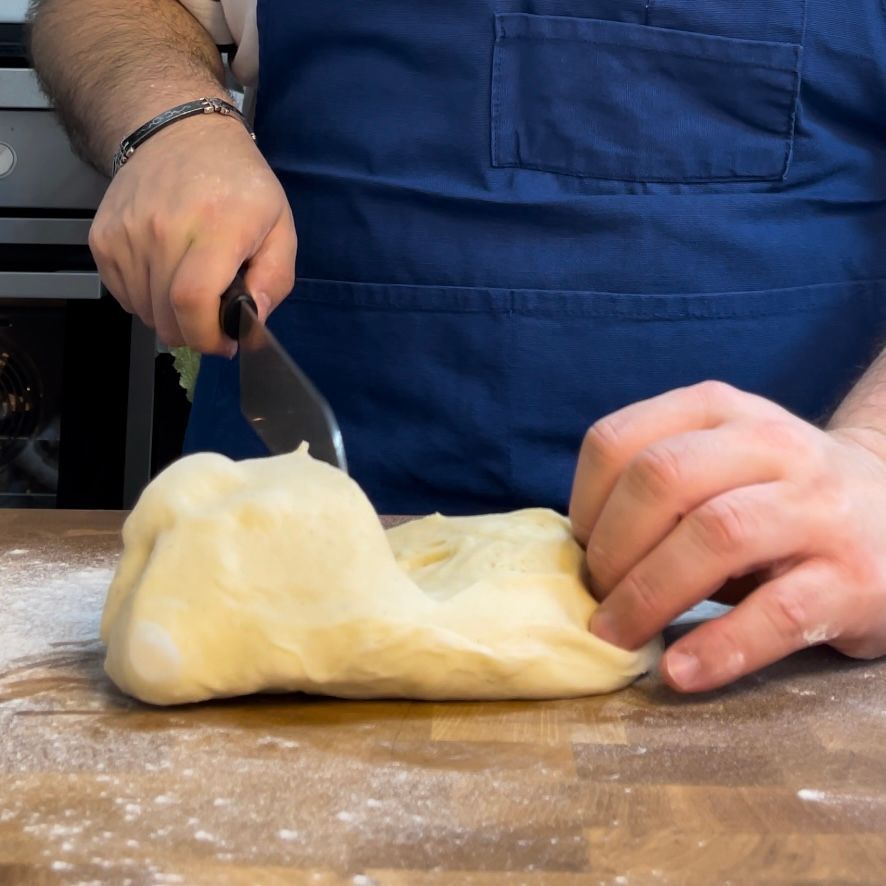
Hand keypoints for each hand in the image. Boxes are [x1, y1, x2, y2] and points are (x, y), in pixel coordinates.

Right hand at [89, 114, 295, 354]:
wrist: (178, 133)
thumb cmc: (237, 183)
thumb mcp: (280, 227)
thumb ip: (274, 280)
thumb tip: (251, 321)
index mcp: (215, 227)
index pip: (192, 301)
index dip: (208, 337)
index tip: (225, 342)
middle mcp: (163, 229)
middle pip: (166, 317)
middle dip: (195, 333)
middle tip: (213, 318)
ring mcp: (127, 234)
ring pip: (144, 313)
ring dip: (171, 318)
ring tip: (192, 290)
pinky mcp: (102, 238)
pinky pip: (123, 296)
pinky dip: (146, 301)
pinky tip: (167, 277)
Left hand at [569, 381, 885, 692]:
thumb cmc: (775, 497)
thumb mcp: (717, 462)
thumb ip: (656, 489)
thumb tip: (579, 556)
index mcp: (717, 411)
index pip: (618, 441)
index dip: (583, 503)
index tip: (580, 550)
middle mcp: (770, 443)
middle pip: (661, 479)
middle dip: (610, 549)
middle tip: (598, 599)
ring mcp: (818, 507)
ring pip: (715, 534)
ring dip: (649, 595)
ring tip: (621, 635)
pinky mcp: (855, 577)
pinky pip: (776, 613)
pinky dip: (717, 647)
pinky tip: (681, 671)